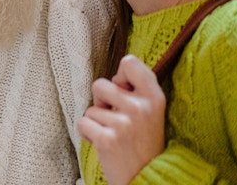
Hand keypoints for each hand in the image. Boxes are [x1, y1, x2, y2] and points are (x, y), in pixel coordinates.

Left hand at [77, 55, 166, 184]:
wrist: (149, 178)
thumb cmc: (143, 142)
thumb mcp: (152, 112)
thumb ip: (137, 90)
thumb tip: (116, 75)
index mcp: (154, 97)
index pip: (129, 63)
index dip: (120, 75)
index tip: (123, 89)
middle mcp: (140, 107)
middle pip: (99, 84)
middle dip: (101, 101)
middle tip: (116, 119)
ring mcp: (123, 123)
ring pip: (90, 108)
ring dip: (96, 121)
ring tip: (113, 134)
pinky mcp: (107, 139)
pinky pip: (82, 123)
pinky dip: (87, 133)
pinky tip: (103, 143)